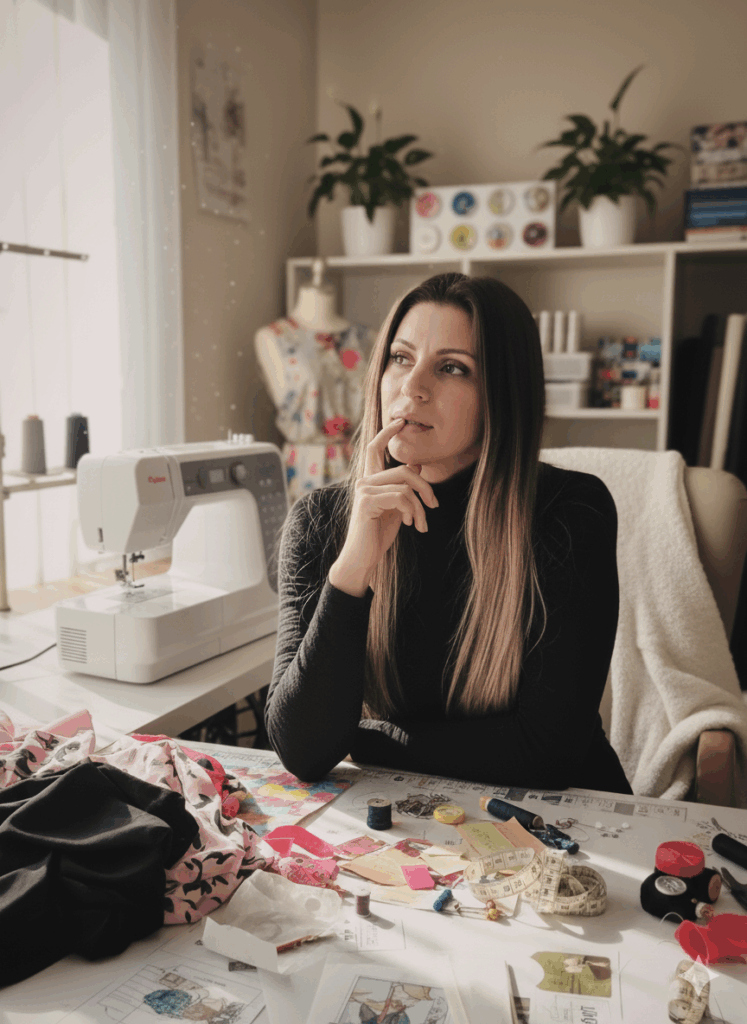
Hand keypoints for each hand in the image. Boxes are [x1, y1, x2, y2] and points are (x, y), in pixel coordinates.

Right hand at [338, 418, 439, 575]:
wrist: (363, 559)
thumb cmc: (378, 535)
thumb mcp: (395, 508)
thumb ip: (402, 487)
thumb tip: (415, 465)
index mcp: (370, 481)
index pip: (375, 449)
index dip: (387, 433)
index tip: (400, 420)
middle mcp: (364, 482)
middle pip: (404, 470)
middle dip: (425, 487)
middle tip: (434, 505)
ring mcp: (364, 491)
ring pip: (406, 485)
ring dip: (420, 507)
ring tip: (421, 524)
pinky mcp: (367, 502)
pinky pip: (401, 497)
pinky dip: (413, 512)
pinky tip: (410, 525)